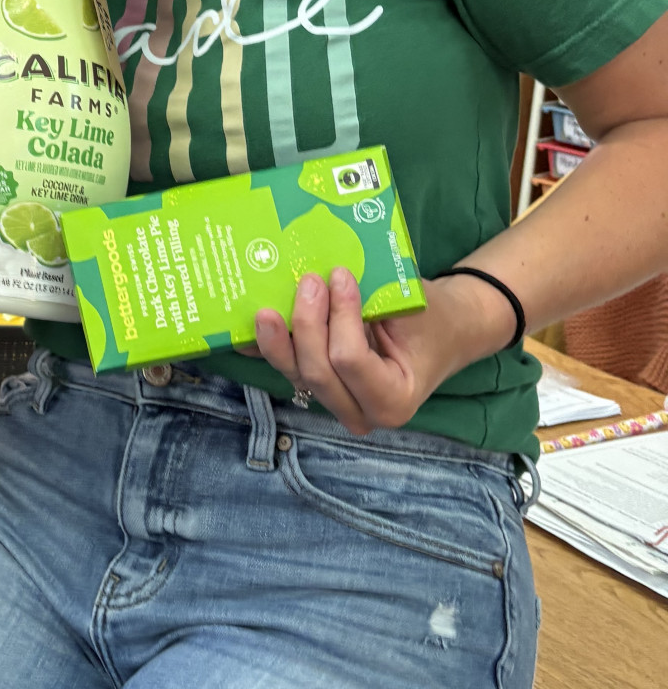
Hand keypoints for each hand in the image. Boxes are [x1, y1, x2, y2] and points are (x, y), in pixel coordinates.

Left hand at [252, 268, 513, 435]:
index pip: (351, 361)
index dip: (340, 316)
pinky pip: (287, 369)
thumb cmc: (430, 320)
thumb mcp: (414, 309)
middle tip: (307, 281)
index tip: (340, 275)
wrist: (441, 334)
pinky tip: (245, 333)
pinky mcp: (316, 390)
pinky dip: (265, 350)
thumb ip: (372, 300)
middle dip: (306, 324)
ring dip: (278, 339)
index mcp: (394, 400)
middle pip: (317, 371)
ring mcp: (335, 404)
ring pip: (295, 373)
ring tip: (267, 307)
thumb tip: (326, 276)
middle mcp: (361, 413)